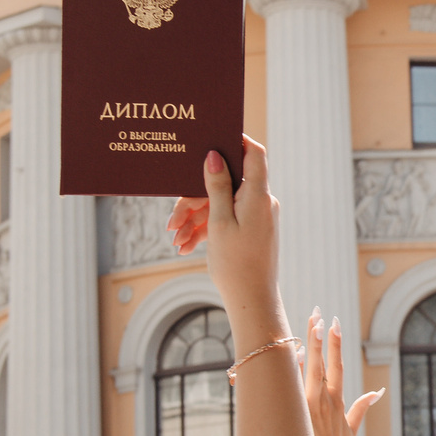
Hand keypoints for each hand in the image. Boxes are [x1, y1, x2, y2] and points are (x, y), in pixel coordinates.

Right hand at [168, 138, 280, 317]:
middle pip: (226, 183)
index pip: (253, 154)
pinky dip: (206, 229)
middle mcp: (262, 202)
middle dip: (196, 198)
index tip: (213, 135)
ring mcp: (257, 215)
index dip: (235, 140)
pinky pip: (226, 219)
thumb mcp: (219, 222)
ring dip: (196, 219)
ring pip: (221, 204)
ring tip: (175, 239)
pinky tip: (185, 245)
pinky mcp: (251, 229)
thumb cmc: (236, 263)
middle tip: (173, 220)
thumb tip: (215, 154)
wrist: (252, 301)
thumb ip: (217, 186)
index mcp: (258, 195)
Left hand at [302, 310, 381, 435]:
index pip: (337, 365)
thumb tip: (376, 392)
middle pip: (322, 361)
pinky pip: (292, 388)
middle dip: (320, 336)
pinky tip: (288, 353)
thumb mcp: (351, 431)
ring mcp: (309, 407)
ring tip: (308, 323)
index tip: (334, 321)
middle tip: (318, 312)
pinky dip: (291, 370)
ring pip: (307, 370)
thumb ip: (361, 408)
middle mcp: (323, 401)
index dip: (335, 343)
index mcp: (336, 402)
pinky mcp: (298, 416)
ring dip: (308, 346)